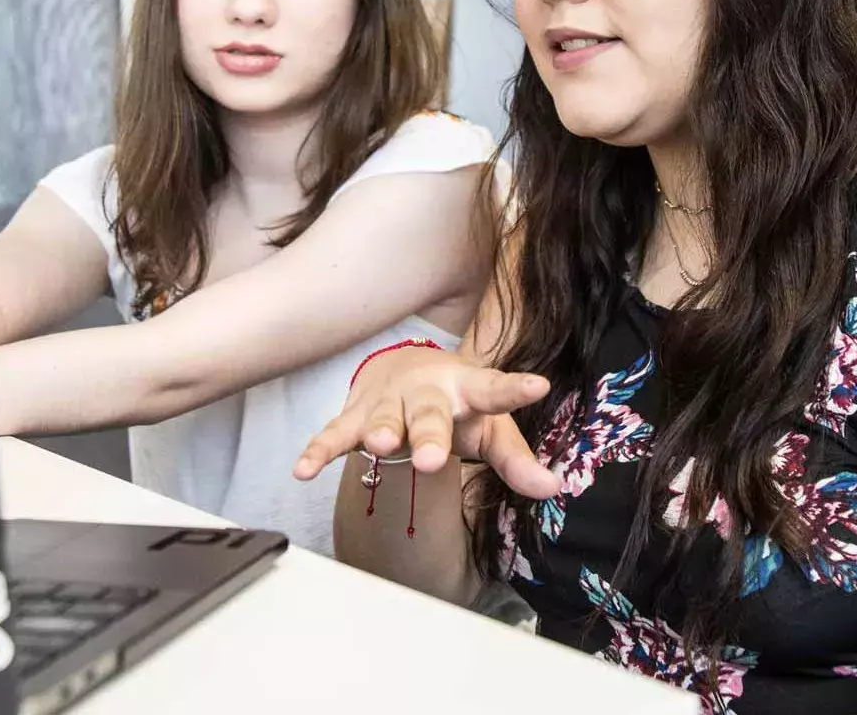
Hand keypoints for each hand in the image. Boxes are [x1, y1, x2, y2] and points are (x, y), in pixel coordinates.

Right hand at [292, 347, 560, 498]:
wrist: (401, 366)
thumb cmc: (456, 405)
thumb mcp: (491, 428)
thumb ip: (517, 460)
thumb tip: (553, 489)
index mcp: (467, 389)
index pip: (495, 389)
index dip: (515, 389)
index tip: (538, 385)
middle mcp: (426, 393)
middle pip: (430, 414)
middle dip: (429, 435)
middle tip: (431, 459)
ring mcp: (387, 404)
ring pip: (381, 420)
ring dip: (379, 433)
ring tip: (378, 447)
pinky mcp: (354, 417)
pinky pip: (334, 435)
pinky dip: (318, 451)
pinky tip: (303, 470)